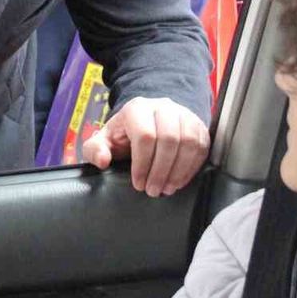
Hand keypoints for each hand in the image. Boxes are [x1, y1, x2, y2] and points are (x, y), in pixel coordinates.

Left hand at [81, 97, 209, 196]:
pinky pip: (201, 147)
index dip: (143, 164)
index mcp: (137, 108)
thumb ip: (94, 150)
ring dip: (178, 171)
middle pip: (169, 139)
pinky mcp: (198, 126)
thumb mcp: (104, 140)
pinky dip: (191, 168)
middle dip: (161, 171)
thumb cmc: (125, 135)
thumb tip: (103, 161)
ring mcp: (184, 115)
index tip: (138, 184)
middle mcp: (163, 107)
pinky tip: (179, 181)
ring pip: (188, 142)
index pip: (145, 135)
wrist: (149, 122)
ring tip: (166, 188)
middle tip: (153, 190)